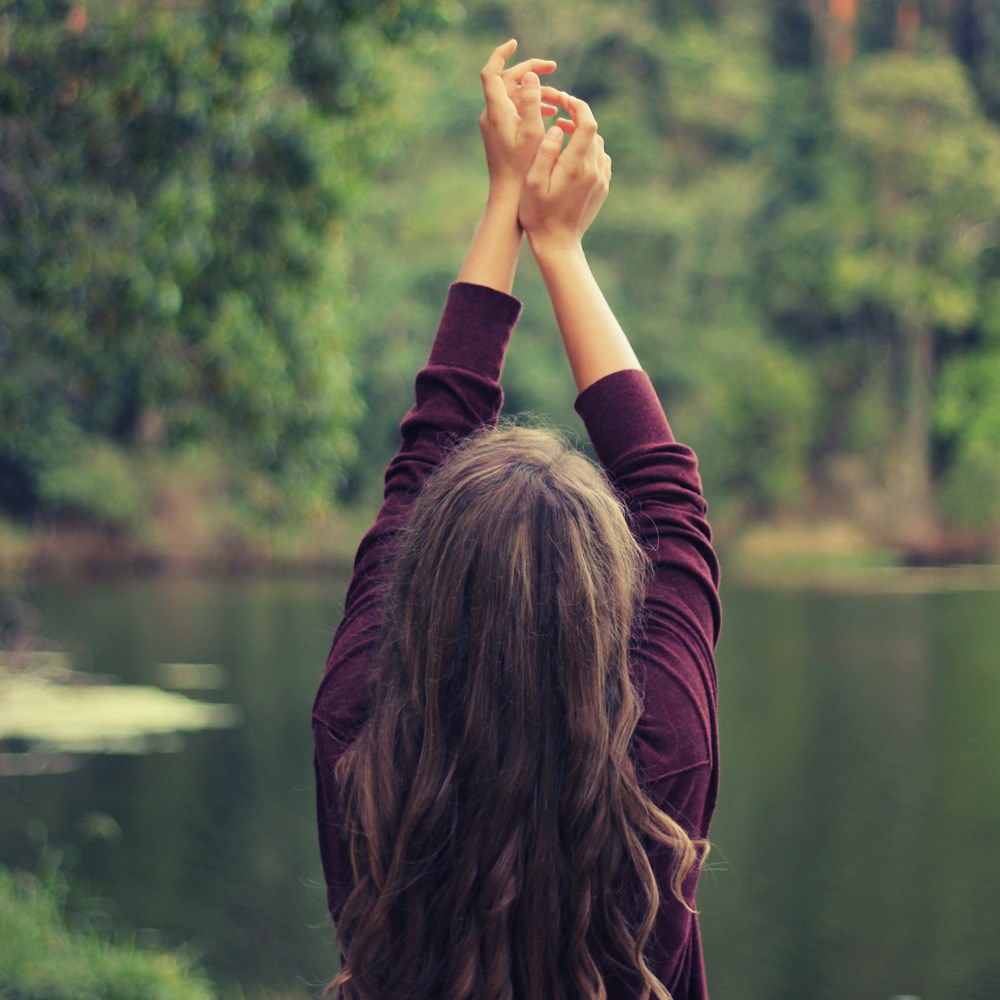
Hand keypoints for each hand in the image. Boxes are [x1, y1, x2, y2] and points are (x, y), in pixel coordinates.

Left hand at [478, 39, 560, 198]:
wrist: (508, 199)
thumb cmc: (523, 170)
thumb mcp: (533, 134)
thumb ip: (532, 102)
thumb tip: (532, 76)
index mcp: (497, 112)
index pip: (491, 72)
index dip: (501, 54)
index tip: (516, 43)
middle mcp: (491, 116)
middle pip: (507, 82)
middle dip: (531, 74)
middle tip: (554, 69)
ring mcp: (494, 126)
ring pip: (514, 98)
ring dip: (536, 93)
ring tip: (559, 99)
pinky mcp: (500, 136)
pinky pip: (515, 112)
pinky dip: (532, 108)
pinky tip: (550, 114)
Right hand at [519, 93, 611, 249]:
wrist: (558, 244)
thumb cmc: (538, 214)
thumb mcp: (533, 183)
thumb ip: (544, 152)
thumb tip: (558, 130)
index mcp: (576, 166)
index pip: (587, 123)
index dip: (577, 106)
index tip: (564, 99)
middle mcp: (594, 170)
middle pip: (593, 131)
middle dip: (577, 118)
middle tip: (557, 117)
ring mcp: (601, 180)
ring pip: (597, 144)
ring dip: (582, 134)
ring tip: (561, 134)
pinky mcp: (602, 188)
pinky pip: (600, 159)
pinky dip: (588, 150)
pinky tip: (572, 155)